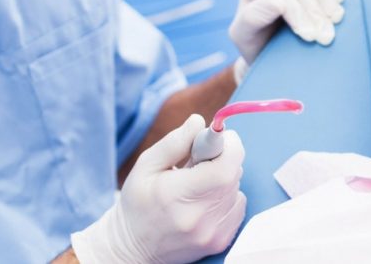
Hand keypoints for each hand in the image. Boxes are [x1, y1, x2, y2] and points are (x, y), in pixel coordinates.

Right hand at [71, 115, 246, 263]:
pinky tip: (203, 203)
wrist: (133, 248)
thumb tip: (199, 122)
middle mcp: (199, 218)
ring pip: (237, 189)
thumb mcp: (146, 166)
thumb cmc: (138, 204)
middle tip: (198, 164)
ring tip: (197, 187)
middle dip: (222, 160)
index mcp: (177, 195)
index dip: (229, 146)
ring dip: (223, 180)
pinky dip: (226, 198)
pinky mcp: (221, 241)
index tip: (218, 139)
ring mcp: (212, 233)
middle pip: (233, 175)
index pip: (225, 167)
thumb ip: (175, 142)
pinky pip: (238, 206)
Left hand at [229, 0, 344, 64]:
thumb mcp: (246, 38)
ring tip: (335, 20)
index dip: (295, 10)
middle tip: (324, 37)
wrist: (271, 53)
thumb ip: (253, 19)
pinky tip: (339, 5)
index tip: (308, 36)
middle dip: (313, 9)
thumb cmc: (257, 46)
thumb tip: (277, 2)